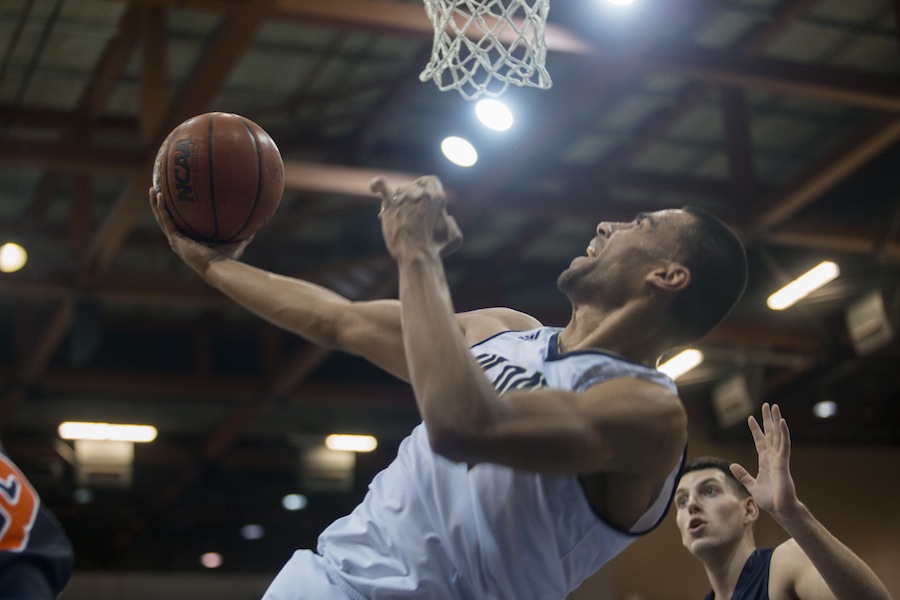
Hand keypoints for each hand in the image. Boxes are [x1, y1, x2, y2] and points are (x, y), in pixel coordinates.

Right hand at [148, 187, 251, 273]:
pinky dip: (161, 208)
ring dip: (156, 204)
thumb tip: (256, 224)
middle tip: (158, 190)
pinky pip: (166, 220)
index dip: (176, 212)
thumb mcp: (236, 241)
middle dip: (161, 205)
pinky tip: (160, 196)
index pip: (180, 223)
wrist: (218, 267)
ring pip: (162, 218)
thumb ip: (243, 233)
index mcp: (190, 240)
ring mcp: (176, 240)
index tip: (175, 200)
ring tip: (153, 189)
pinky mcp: (175, 239)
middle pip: (167, 219)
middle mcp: (180, 240)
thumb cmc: (227, 259)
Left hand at [370, 176, 461, 259]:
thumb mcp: (454, 238)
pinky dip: (377, 185)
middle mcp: (421, 194)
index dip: (425, 186)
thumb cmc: (436, 250)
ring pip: (399, 190)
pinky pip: (382, 187)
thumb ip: (454, 225)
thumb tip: (448, 217)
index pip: (430, 180)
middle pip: (412, 186)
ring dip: (398, 199)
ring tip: (397, 215)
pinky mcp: (390, 206)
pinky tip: (374, 187)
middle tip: (408, 213)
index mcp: (437, 198)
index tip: (422, 195)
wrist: (417, 256)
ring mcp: (405, 198)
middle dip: (410, 197)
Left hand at [730, 403, 801, 521]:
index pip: (760, 441)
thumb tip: (732, 465)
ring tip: (774, 407)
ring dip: (776, 421)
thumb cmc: (770, 500)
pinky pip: (784, 445)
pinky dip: (783, 433)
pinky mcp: (783, 463)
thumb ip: (743, 475)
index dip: (756, 429)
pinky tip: (782, 422)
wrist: (780, 510)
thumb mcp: (752, 485)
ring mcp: (779, 459)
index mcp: (765, 462)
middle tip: (767, 405)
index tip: (750, 418)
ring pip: (777, 435)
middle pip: (770, 434)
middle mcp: (773, 457)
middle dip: (768, 419)